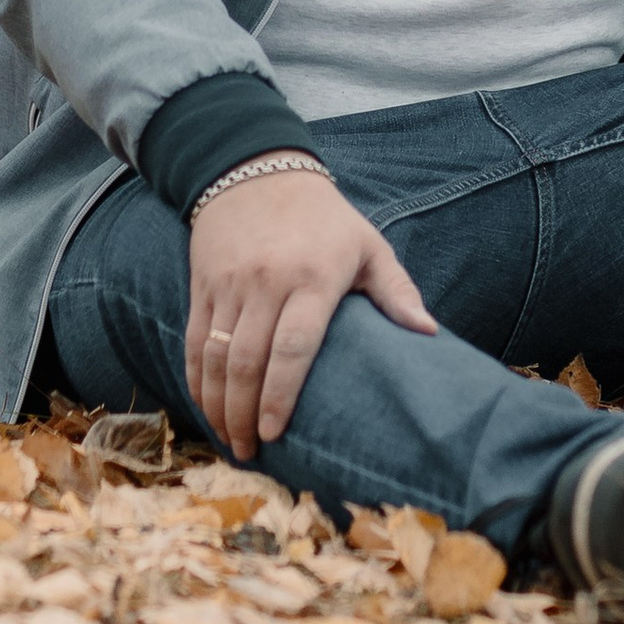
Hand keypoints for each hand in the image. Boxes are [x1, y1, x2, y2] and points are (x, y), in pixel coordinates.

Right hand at [185, 169, 434, 459]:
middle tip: (251, 452)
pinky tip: (206, 407)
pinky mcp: (203, 284)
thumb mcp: (368, 245)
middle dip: (244, 415)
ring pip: (216, 356)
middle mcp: (267, 281)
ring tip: (230, 440)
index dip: (281, 395)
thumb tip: (429, 333)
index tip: (277, 433)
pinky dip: (196, 380)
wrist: (258, 171)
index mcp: (314, 277)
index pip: (294, 346)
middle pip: (249, 361)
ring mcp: (230, 283)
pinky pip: (194, 341)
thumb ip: (397, 291)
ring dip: (218, 406)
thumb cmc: (325, 220)